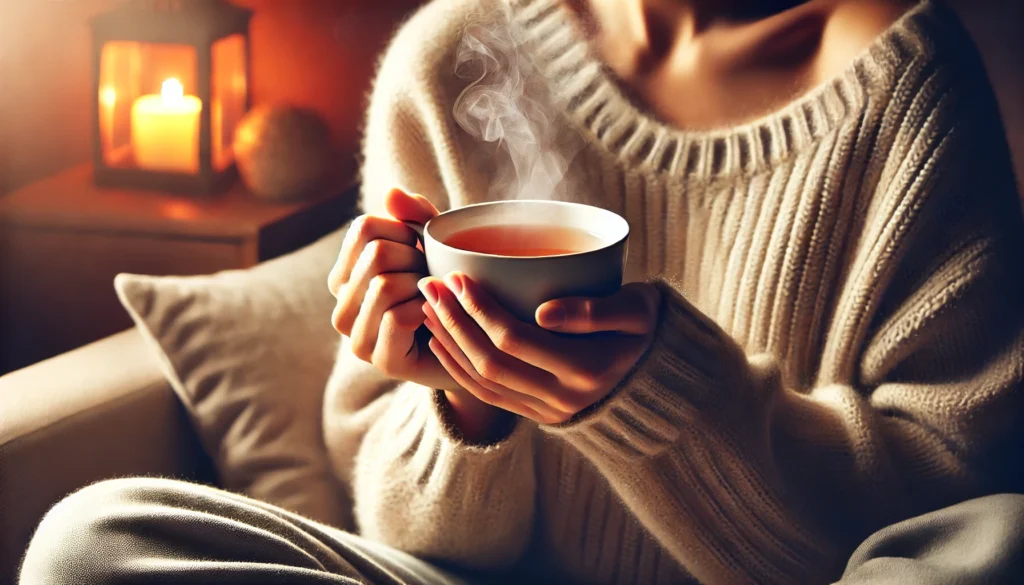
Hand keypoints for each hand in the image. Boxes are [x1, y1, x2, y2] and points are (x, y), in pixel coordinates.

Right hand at [328, 187, 453, 388]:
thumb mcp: (436, 244)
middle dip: (416, 259)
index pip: (364, 228)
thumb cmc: (449, 290)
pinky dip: (425, 310)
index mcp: (345, 275)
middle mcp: (342, 307)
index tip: (421, 251)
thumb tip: (391, 193)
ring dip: (422, 286)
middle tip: (433, 278)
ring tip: (435, 297)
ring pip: (383, 285)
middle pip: (375, 254)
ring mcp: (357, 338)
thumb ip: (416, 216)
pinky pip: (396, 318)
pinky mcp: (381, 361)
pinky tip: (436, 316)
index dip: (405, 231)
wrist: (475, 345)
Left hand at [419, 273, 661, 423]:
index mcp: (584, 369)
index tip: (458, 277)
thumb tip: (544, 312)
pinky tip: (440, 340)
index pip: (514, 339)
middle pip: (489, 361)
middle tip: (431, 285)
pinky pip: (486, 396)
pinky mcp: (537, 416)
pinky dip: (457, 367)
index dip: (479, 309)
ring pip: (481, 382)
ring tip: (428, 307)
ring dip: (449, 343)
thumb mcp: (637, 310)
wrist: (658, 379)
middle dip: (454, 322)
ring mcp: (547, 412)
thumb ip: (596, 310)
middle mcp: (561, 398)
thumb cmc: (644, 328)